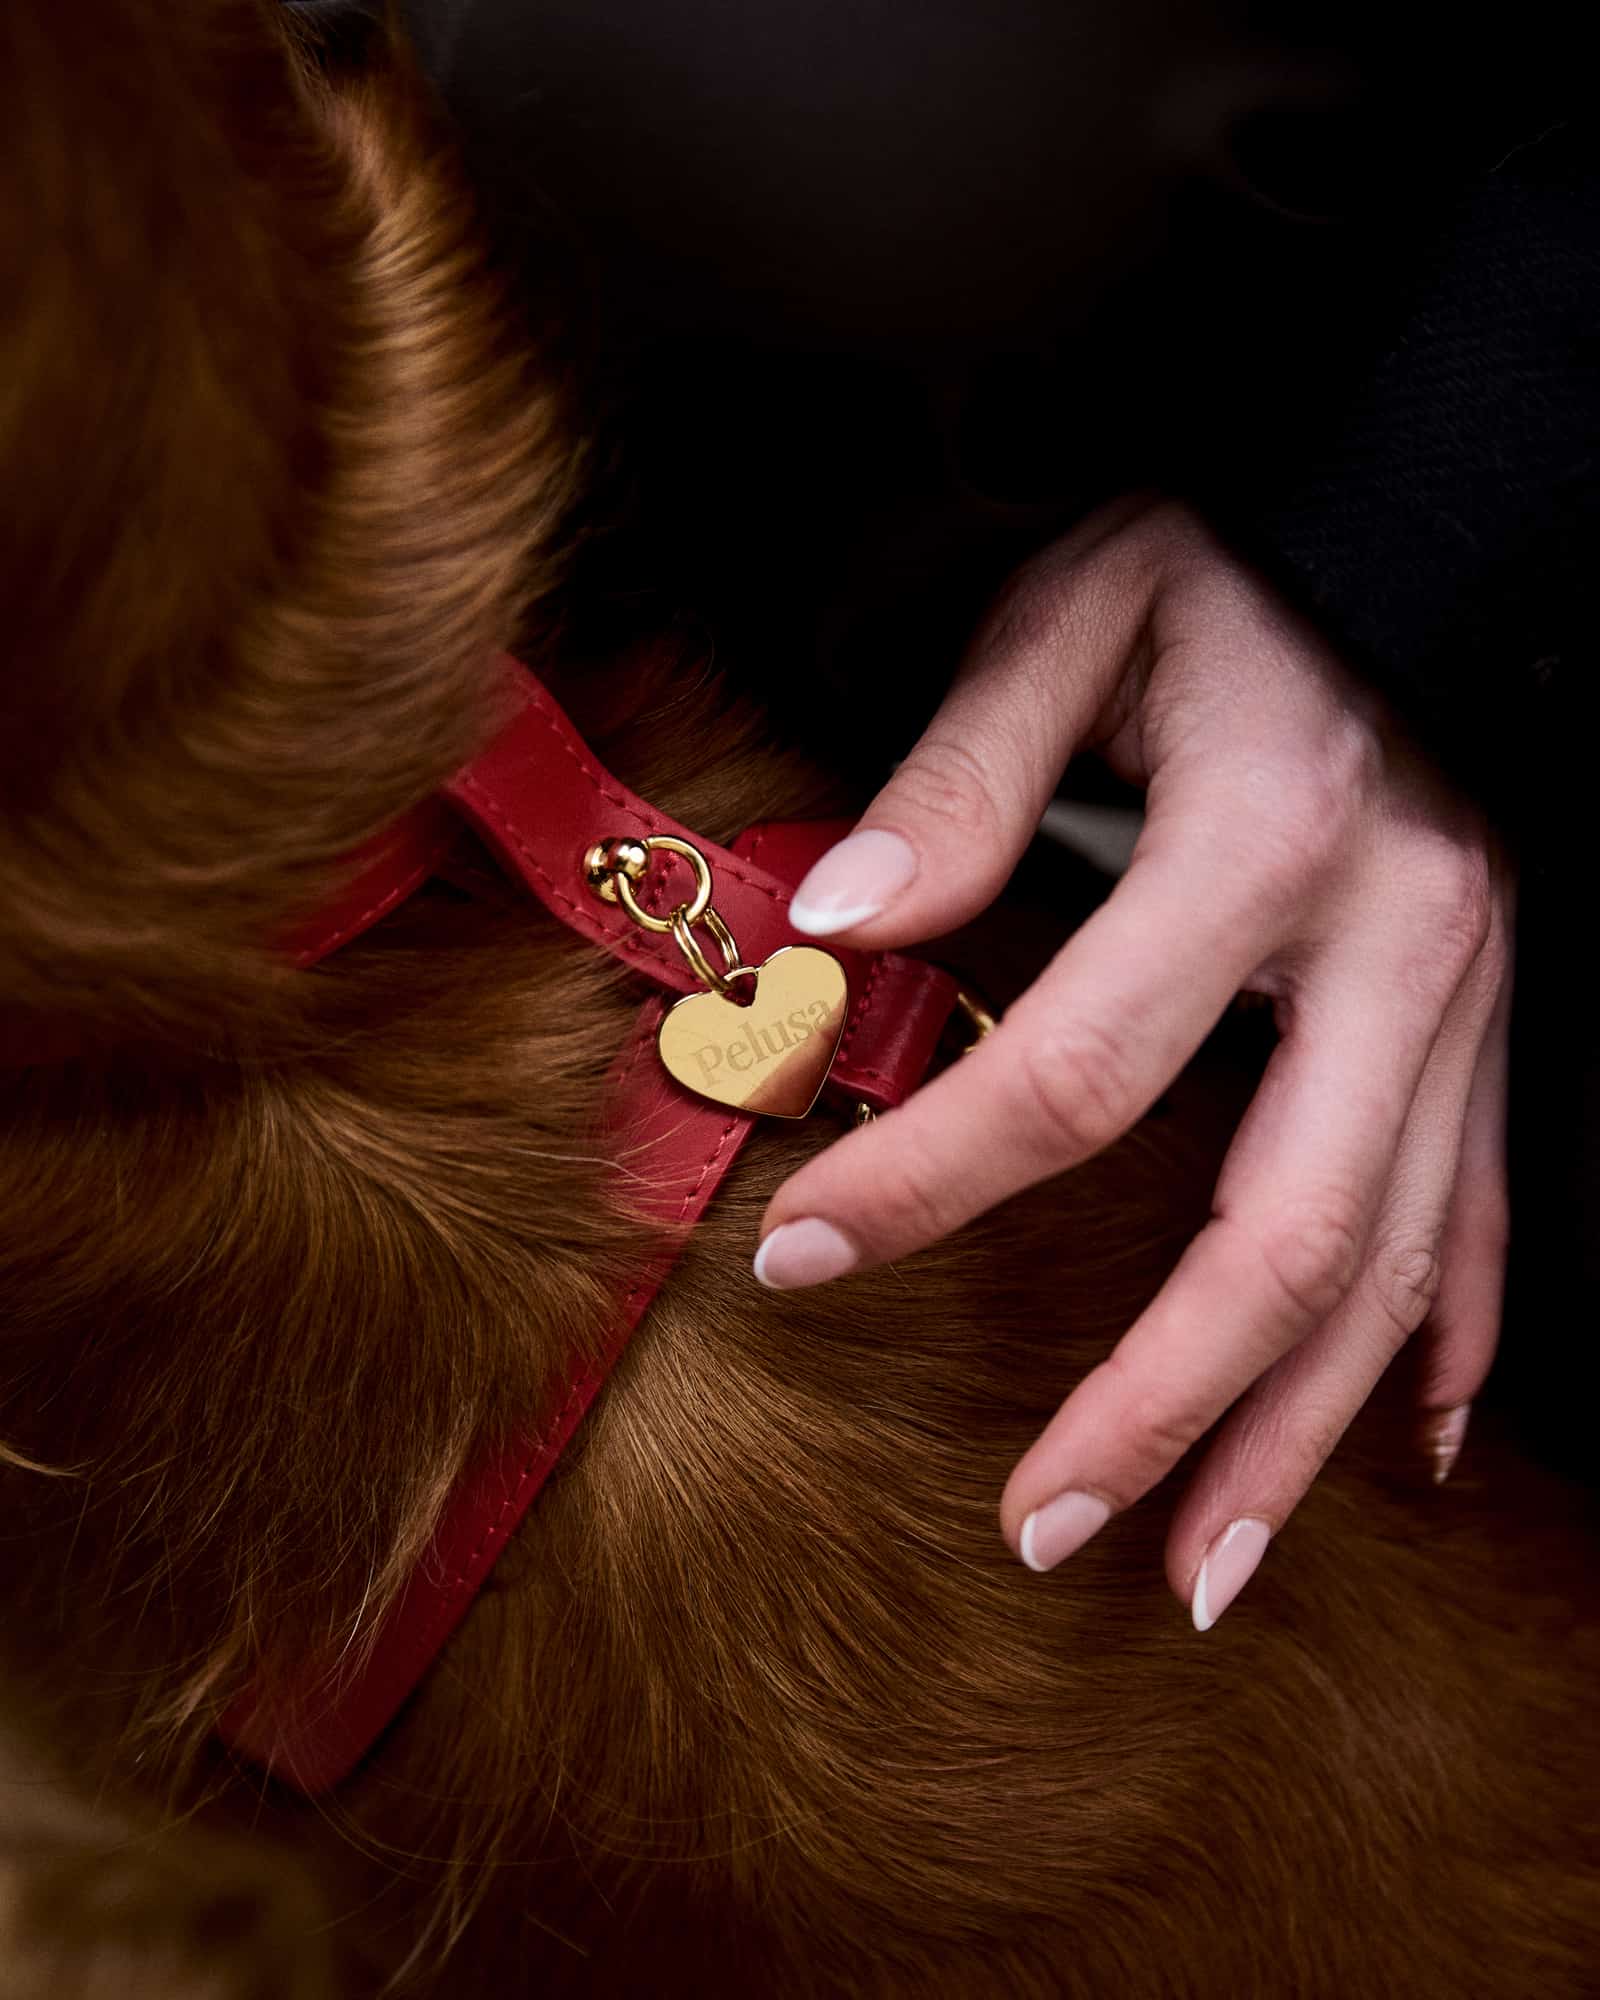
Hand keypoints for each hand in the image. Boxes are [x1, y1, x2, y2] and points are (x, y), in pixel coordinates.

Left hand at [754, 496, 1512, 1626]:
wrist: (1425, 533)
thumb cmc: (1234, 563)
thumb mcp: (1080, 616)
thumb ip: (961, 775)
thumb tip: (836, 929)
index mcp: (1266, 838)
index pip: (1078, 1064)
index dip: (931, 1178)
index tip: (798, 1256)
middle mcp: (1396, 947)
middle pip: (1281, 1232)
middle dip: (1155, 1403)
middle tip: (1034, 1527)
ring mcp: (1467, 1001)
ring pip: (1395, 1271)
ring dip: (1292, 1435)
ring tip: (1196, 1572)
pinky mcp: (1492, 1023)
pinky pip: (1481, 1220)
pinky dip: (1439, 1349)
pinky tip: (1395, 1449)